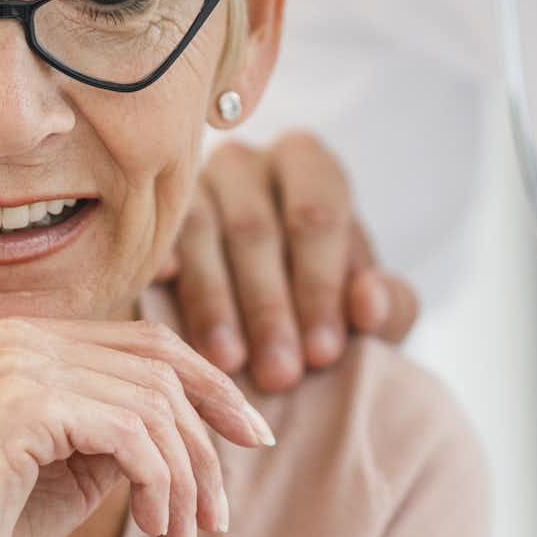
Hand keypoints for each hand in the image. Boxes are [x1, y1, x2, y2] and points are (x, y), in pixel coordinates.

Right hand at [0, 317, 273, 536]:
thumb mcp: (73, 470)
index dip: (211, 385)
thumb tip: (200, 416)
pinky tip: (156, 531)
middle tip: (217, 518)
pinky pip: (134, 437)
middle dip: (206, 444)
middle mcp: (17, 336)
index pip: (147, 343)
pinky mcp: (22, 409)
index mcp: (23, 339)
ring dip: (186, 482)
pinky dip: (163, 487)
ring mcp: (16, 366)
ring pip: (155, 407)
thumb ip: (123, 430)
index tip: (254, 437)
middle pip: (161, 370)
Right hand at [161, 132, 419, 392]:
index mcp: (307, 165)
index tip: (323, 354)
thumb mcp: (366, 314)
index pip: (316, 215)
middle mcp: (246, 163)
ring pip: (200, 233)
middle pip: (254, 227)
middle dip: (269, 307)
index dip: (320, 286)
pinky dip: (163, 267)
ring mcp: (190, 182)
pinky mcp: (148, 213)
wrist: (259, 318)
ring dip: (216, 304)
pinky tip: (167, 297)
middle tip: (280, 374)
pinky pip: (153, 236)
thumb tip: (368, 301)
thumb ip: (388, 309)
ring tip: (231, 363)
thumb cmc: (318, 308)